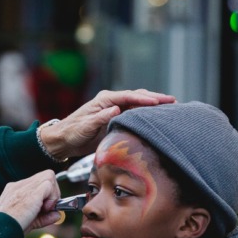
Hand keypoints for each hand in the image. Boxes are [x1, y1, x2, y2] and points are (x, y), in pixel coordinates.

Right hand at [0, 170, 60, 232]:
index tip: (45, 209)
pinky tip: (45, 208)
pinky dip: (52, 197)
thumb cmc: (10, 229)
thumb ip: (44, 217)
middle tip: (47, 208)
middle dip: (52, 192)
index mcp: (15, 190)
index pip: (37, 184)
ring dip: (53, 194)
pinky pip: (49, 183)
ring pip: (49, 176)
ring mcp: (24, 186)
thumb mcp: (29, 222)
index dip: (46, 194)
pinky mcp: (31, 191)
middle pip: (45, 176)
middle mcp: (19, 185)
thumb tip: (58, 215)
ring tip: (45, 209)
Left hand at [40, 89, 175, 158]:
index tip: (157, 102)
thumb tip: (116, 109)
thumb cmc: (72, 132)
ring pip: (138, 104)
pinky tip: (158, 117)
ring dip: (154, 105)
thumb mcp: (85, 126)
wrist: (64, 140)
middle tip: (172, 101)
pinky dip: (147, 114)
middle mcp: (112, 102)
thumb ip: (100, 118)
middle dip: (155, 98)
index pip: (128, 96)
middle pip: (137, 97)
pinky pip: (135, 115)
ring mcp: (115, 110)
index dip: (143, 99)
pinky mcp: (117, 119)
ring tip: (171, 106)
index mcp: (104, 100)